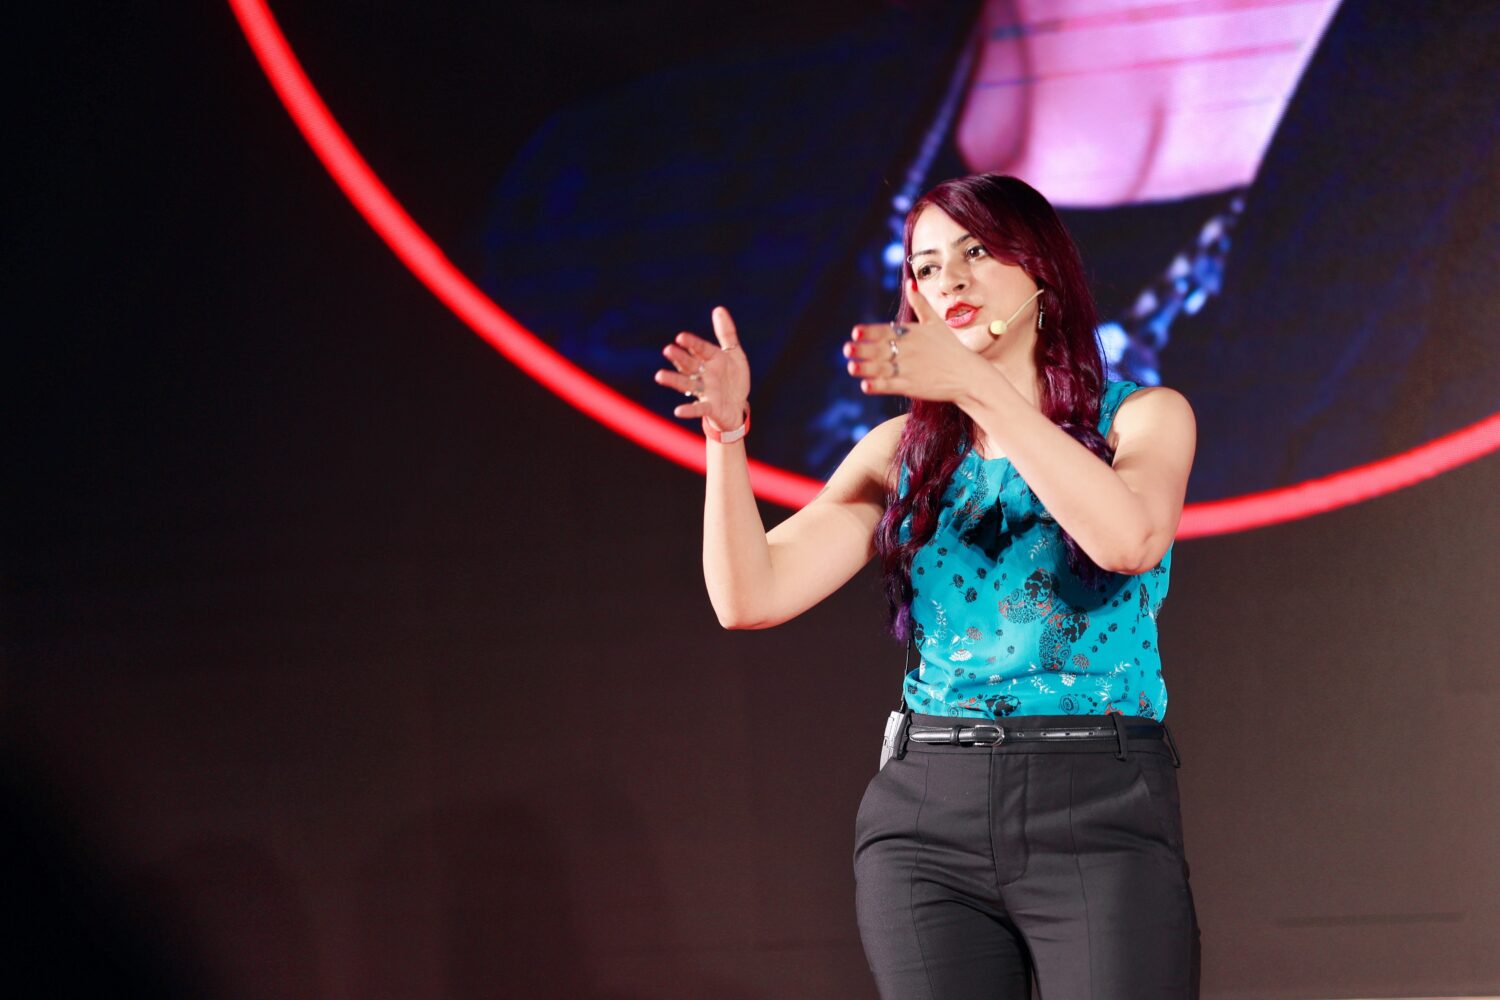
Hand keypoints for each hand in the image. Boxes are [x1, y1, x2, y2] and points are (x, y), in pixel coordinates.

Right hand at [654, 306, 750, 431]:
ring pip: (687, 384)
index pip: (699, 348)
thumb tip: (718, 309)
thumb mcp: (733, 354)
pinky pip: (699, 408)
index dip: (691, 343)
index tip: (681, 337)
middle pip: (689, 364)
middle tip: (668, 350)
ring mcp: (705, 391)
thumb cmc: (733, 378)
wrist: (738, 405)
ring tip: (659, 376)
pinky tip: (678, 411)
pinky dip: (689, 410)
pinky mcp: (710, 407)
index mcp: (709, 359)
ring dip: (674, 380)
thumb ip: (726, 333)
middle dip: (680, 357)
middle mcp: (703, 374)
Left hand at [842, 282, 986, 401]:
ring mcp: (910, 369)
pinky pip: (891, 386)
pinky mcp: (912, 387)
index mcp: (912, 334)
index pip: (886, 331)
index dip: (870, 332)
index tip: (855, 332)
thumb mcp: (935, 322)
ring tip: (851, 367)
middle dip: (863, 349)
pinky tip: (865, 386)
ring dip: (866, 368)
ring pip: (883, 368)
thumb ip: (920, 304)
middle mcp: (909, 351)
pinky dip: (878, 386)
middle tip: (846, 349)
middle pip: (881, 349)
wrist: (968, 375)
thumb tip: (910, 282)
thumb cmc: (950, 348)